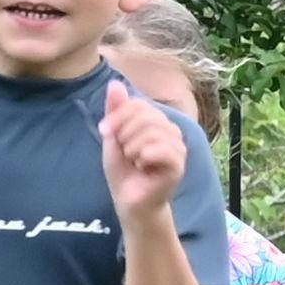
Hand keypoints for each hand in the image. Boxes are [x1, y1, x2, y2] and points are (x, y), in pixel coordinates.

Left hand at [101, 79, 186, 219]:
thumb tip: (114, 82)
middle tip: (125, 152)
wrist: (130, 202)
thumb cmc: (124, 171)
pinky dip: (143, 157)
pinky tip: (143, 167)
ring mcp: (178, 148)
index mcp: (157, 122)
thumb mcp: (114, 137)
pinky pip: (159, 149)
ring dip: (132, 148)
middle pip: (144, 116)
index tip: (106, 132)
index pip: (138, 104)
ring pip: (151, 132)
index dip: (118, 116)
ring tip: (134, 161)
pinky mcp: (179, 165)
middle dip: (124, 135)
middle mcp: (172, 131)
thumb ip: (116, 111)